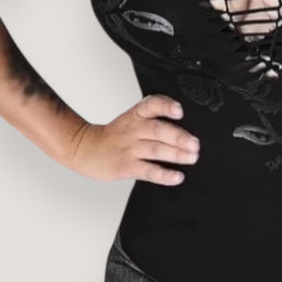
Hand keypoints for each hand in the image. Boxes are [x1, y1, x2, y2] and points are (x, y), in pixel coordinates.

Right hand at [66, 94, 199, 183]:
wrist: (85, 148)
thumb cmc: (114, 135)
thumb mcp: (131, 118)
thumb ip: (152, 119)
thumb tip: (185, 128)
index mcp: (135, 115)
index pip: (151, 105)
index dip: (166, 106)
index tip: (179, 111)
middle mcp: (133, 130)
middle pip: (158, 130)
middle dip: (179, 137)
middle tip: (195, 144)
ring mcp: (129, 149)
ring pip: (156, 150)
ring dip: (176, 154)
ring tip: (192, 157)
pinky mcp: (126, 167)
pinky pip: (148, 171)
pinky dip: (164, 175)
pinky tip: (177, 177)